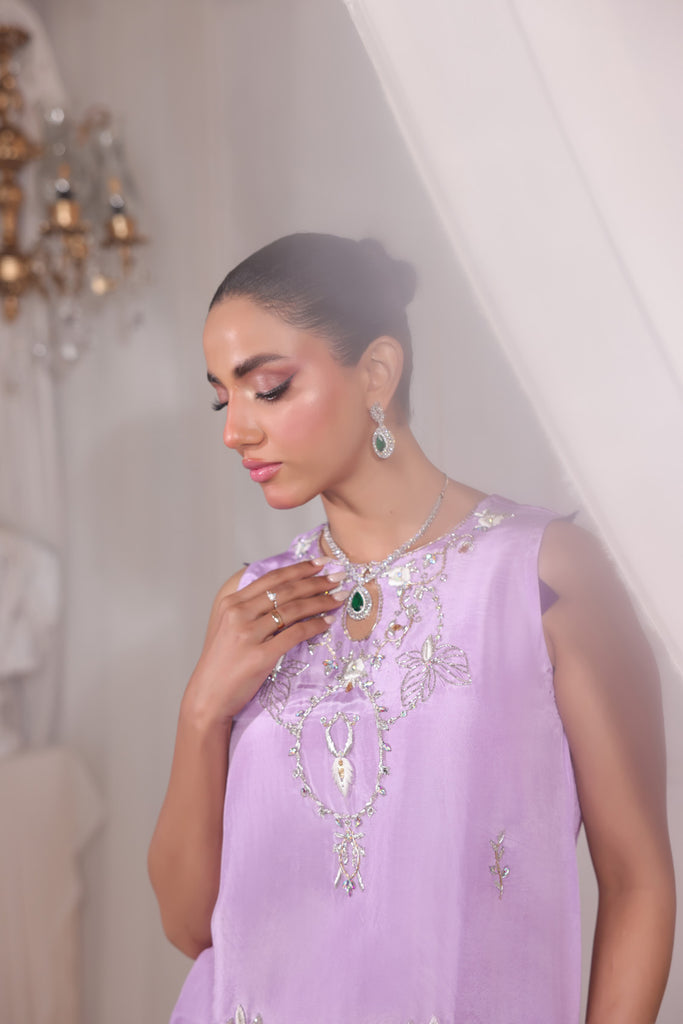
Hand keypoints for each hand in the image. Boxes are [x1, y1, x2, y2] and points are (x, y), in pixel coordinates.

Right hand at [183, 559, 345, 725]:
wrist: (208, 696)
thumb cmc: (222, 663)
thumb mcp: (229, 627)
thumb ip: (250, 609)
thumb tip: (284, 593)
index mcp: (231, 603)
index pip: (272, 579)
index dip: (299, 568)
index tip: (321, 563)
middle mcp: (238, 614)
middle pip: (286, 591)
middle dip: (317, 581)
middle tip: (339, 575)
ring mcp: (248, 634)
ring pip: (293, 610)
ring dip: (321, 601)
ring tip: (340, 597)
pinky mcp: (260, 656)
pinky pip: (295, 635)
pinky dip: (315, 626)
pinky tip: (328, 622)